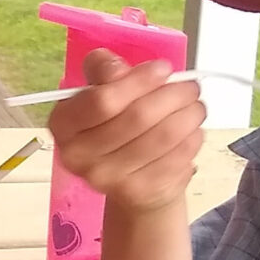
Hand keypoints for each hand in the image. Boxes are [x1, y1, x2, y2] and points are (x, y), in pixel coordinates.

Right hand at [49, 50, 204, 214]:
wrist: (125, 178)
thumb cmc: (114, 124)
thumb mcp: (102, 90)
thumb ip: (105, 71)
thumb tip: (117, 68)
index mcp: (64, 123)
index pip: (102, 100)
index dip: (138, 81)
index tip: (163, 68)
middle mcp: (78, 156)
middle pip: (138, 117)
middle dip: (173, 95)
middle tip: (190, 87)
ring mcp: (108, 179)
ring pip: (164, 136)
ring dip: (189, 115)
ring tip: (195, 107)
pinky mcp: (139, 192)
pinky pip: (177, 157)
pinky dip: (192, 139)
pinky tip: (191, 131)